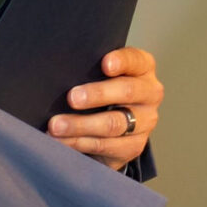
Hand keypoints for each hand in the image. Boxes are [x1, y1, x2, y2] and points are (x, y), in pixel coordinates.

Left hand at [49, 46, 162, 169]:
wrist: (112, 126)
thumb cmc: (101, 89)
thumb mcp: (99, 75)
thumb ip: (90, 69)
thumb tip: (59, 70)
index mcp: (142, 69)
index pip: (136, 60)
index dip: (121, 61)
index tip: (105, 64)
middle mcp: (149, 93)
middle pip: (127, 92)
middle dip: (97, 94)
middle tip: (72, 98)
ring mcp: (145, 122)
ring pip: (114, 124)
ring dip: (81, 125)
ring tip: (56, 125)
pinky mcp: (134, 146)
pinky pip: (106, 145)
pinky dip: (80, 143)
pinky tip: (62, 140)